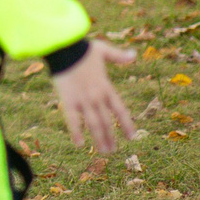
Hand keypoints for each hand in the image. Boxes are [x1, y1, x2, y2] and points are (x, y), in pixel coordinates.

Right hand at [53, 40, 137, 154]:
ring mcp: (83, 100)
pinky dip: (77, 132)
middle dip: (110, 137)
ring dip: (99, 139)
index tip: (131, 137)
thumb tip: (134, 54)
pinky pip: (73, 120)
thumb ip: (119, 56)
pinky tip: (79, 144)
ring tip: (103, 152)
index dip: (126, 124)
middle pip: (107, 121)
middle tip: (112, 150)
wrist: (65, 47)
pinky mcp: (69, 100)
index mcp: (106, 87)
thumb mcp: (103, 51)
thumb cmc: (82, 48)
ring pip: (94, 124)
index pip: (120, 110)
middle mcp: (97, 97)